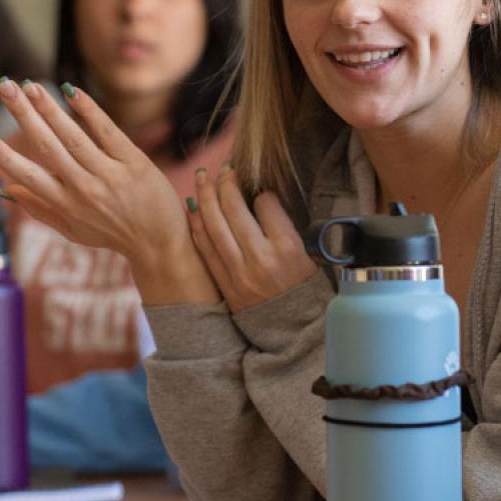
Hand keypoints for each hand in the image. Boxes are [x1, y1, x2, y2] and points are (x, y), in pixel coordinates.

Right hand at [0, 80, 218, 305]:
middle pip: (48, 146)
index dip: (7, 159)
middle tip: (4, 87)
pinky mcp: (135, 163)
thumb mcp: (72, 230)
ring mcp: (110, 175)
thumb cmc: (113, 234)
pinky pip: (108, 132)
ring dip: (50, 108)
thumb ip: (40, 209)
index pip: (30, 177)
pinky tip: (73, 92)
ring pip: (74, 136)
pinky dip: (90, 111)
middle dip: (23, 115)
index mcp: (66, 205)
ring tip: (30, 85)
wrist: (160, 243)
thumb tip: (6, 189)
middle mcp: (85, 189)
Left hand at [186, 164, 317, 312]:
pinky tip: (194, 207)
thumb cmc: (303, 287)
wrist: (293, 331)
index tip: (258, 190)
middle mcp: (260, 257)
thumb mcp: (307, 254)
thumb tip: (259, 198)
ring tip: (202, 176)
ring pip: (214, 224)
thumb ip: (283, 226)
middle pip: (234, 208)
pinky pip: (205, 247)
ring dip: (205, 195)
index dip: (260, 192)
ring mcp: (238, 272)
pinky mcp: (224, 283)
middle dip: (226, 182)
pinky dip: (197, 224)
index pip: (265, 203)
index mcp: (287, 247)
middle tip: (224, 169)